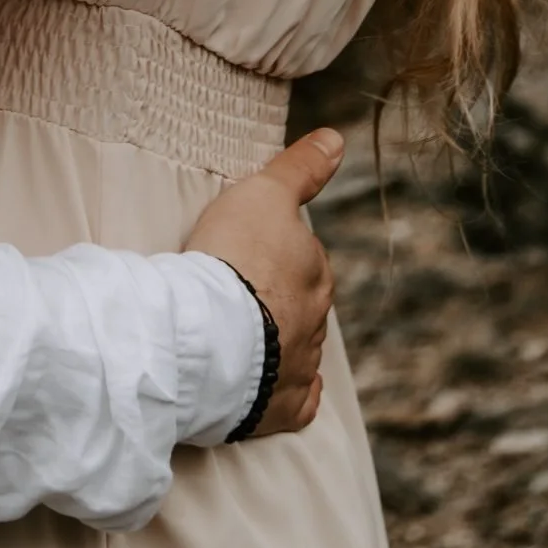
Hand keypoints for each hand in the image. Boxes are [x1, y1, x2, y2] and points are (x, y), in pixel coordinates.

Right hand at [185, 127, 343, 438]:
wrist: (209, 333)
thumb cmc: (234, 255)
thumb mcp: (264, 192)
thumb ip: (301, 168)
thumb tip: (338, 138)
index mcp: (314, 272)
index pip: (305, 256)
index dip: (277, 249)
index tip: (250, 246)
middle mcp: (315, 322)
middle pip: (304, 303)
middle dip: (282, 296)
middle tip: (242, 287)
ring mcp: (299, 368)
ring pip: (298, 348)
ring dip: (278, 340)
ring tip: (241, 332)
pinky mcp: (280, 408)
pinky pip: (297, 402)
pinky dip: (292, 393)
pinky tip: (282, 386)